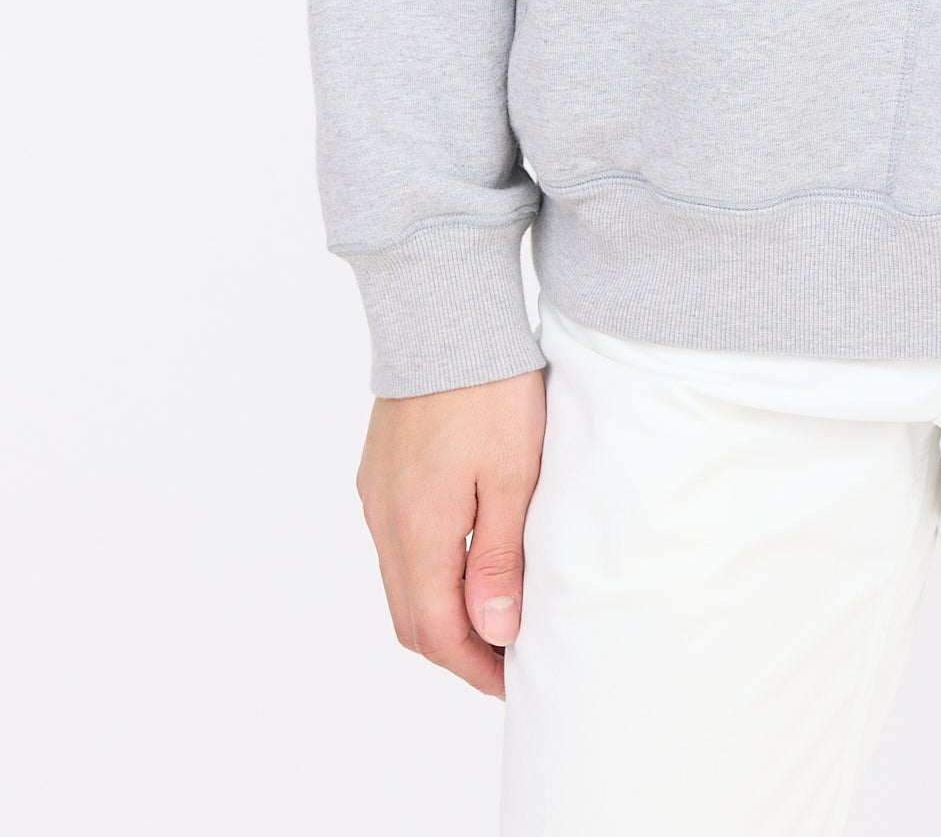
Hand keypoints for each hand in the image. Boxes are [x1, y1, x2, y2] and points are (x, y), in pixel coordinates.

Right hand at [356, 368, 546, 697]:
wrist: (446, 312)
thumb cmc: (490, 390)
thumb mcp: (513, 477)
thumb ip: (499, 560)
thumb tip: (493, 634)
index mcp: (418, 530)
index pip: (437, 632)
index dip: (475, 666)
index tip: (513, 678)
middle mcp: (385, 520)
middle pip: (410, 617)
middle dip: (456, 648)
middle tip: (505, 657)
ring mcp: (376, 494)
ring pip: (400, 582)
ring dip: (439, 611)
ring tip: (492, 613)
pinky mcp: (378, 471)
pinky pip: (394, 545)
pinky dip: (426, 572)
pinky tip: (463, 560)